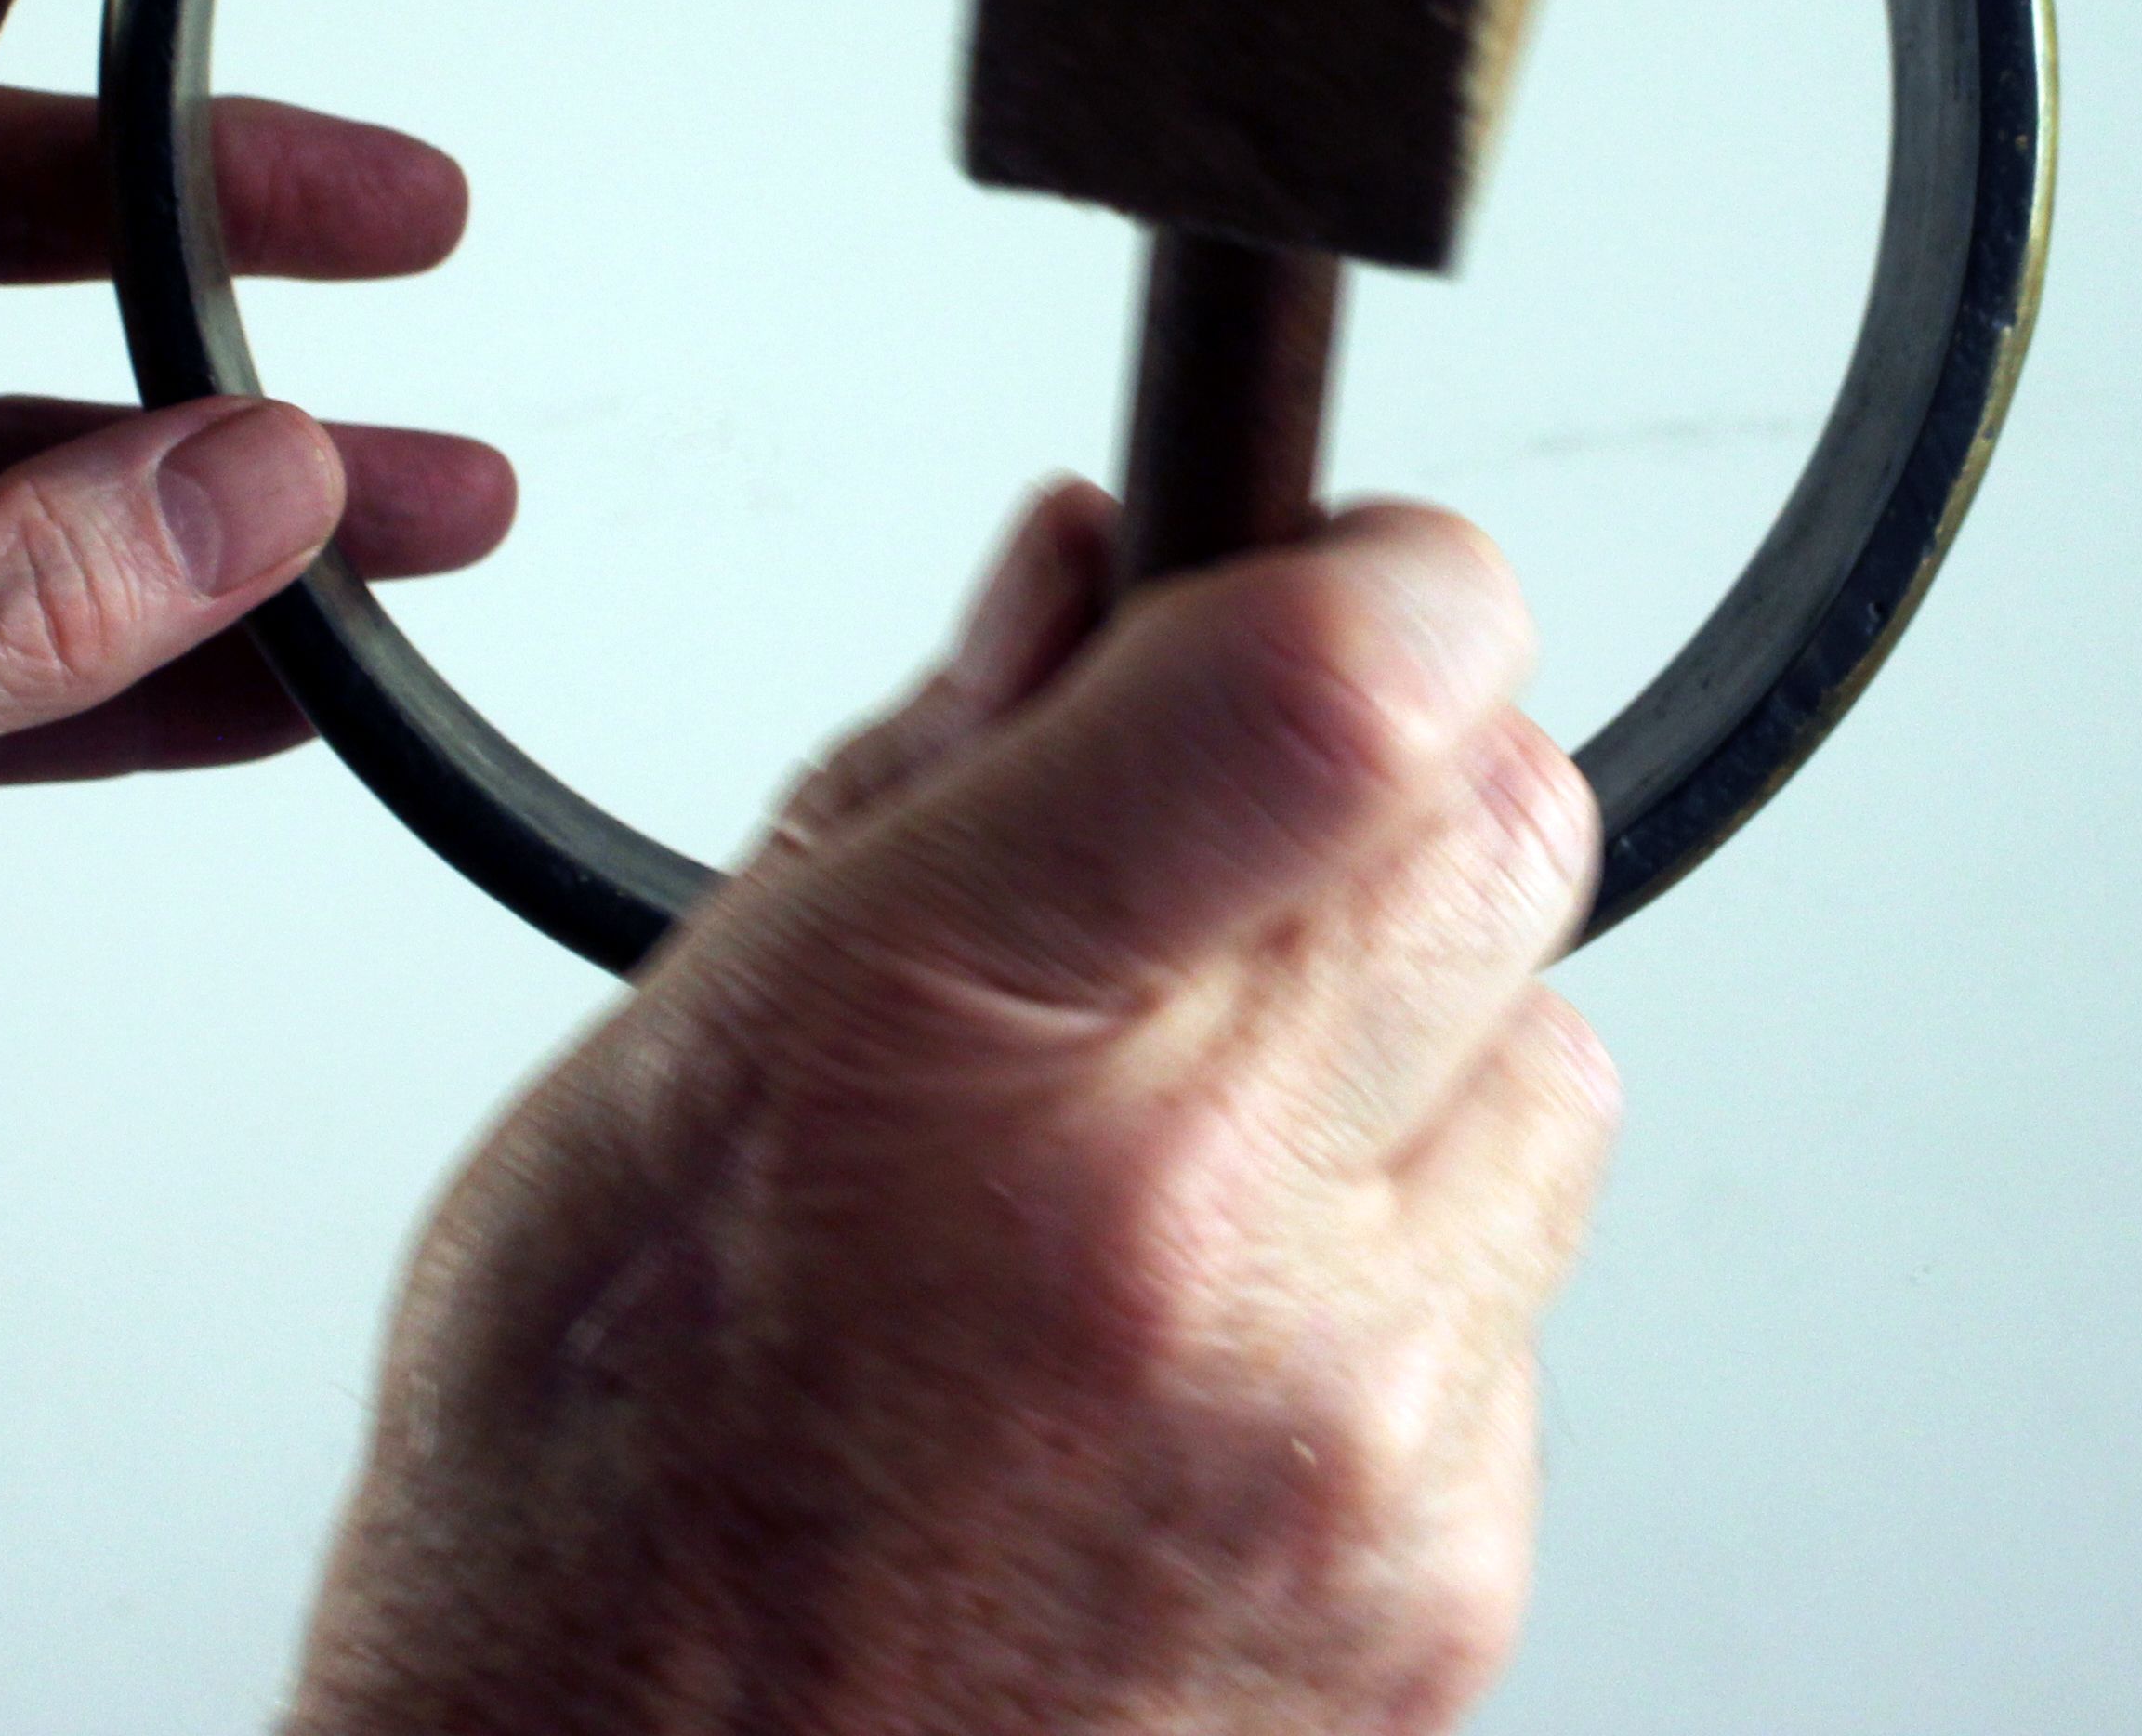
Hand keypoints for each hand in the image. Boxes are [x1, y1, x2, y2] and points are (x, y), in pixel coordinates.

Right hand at [288, 489, 1615, 1735]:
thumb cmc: (592, 1484)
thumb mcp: (659, 1055)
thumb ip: (918, 775)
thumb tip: (1080, 567)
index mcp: (954, 1047)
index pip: (1330, 702)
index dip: (1392, 572)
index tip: (1355, 559)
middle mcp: (1194, 1241)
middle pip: (1503, 828)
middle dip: (1387, 777)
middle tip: (1223, 839)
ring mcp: (1350, 1435)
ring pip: (1549, 1048)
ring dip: (1405, 1027)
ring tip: (1177, 1133)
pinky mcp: (1445, 1582)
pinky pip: (1521, 1284)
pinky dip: (1401, 1251)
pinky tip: (1199, 1321)